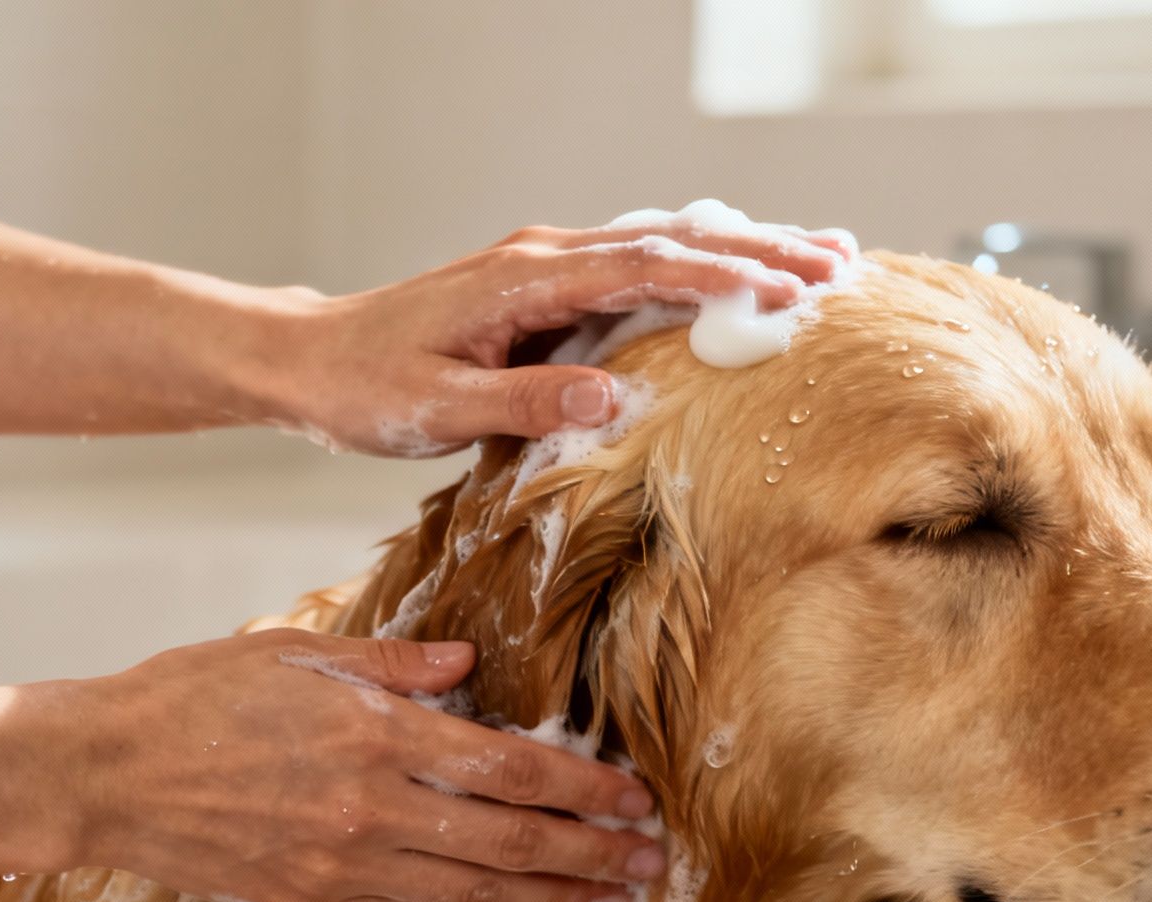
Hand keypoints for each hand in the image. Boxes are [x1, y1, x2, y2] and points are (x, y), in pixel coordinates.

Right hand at [66, 629, 664, 901]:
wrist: (105, 771)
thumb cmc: (195, 699)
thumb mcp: (297, 650)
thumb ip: (394, 663)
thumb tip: (468, 663)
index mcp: (376, 733)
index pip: (508, 766)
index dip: (580, 787)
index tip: (630, 797)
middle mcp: (372, 806)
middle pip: (509, 838)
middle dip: (589, 853)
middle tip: (647, 862)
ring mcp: (344, 862)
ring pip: (473, 890)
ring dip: (551, 900)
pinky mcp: (314, 900)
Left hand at [251, 213, 855, 454]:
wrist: (312, 360)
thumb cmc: (368, 389)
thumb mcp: (438, 411)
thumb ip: (524, 401)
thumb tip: (614, 396)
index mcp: (525, 281)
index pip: (645, 267)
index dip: (725, 276)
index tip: (793, 290)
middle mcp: (544, 257)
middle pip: (670, 240)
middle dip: (759, 251)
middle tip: (839, 265)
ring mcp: (546, 266)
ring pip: (660, 243)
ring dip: (739, 249)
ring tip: (817, 259)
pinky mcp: (544, 287)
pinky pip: (635, 264)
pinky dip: (696, 263)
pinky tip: (736, 272)